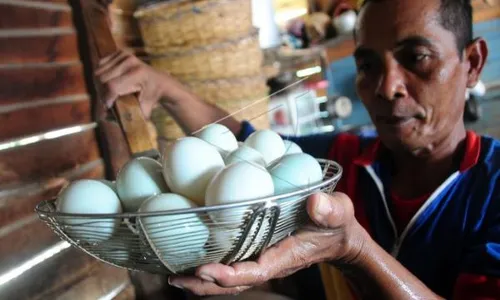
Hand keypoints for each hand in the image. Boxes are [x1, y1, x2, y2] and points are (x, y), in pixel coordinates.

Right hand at [95, 50, 171, 118]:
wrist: (161, 82)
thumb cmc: (152, 98)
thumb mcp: (144, 109)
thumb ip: (128, 116)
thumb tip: (107, 119)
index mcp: (138, 74)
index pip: (112, 86)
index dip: (106, 98)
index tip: (107, 106)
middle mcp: (130, 61)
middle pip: (102, 78)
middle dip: (102, 92)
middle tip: (107, 101)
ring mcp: (124, 55)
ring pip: (99, 71)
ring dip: (100, 84)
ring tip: (108, 93)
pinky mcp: (119, 52)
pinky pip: (100, 64)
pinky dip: (101, 75)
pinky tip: (109, 82)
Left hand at [168, 192, 367, 295]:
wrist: (338, 235)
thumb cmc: (337, 224)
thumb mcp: (340, 212)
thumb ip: (331, 210)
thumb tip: (314, 202)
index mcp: (284, 256)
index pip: (254, 272)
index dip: (228, 274)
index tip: (204, 269)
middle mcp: (269, 262)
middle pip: (232, 282)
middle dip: (203, 283)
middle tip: (174, 277)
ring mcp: (261, 258)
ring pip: (228, 275)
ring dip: (201, 277)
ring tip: (173, 272)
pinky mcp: (257, 250)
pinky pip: (231, 261)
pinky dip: (211, 262)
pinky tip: (191, 254)